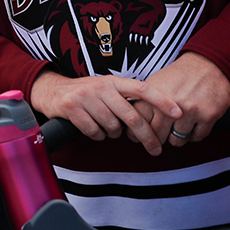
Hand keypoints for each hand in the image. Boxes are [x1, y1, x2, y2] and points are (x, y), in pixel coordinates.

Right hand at [29, 70, 180, 155]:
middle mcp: (101, 86)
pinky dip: (97, 135)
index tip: (178, 112)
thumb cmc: (84, 94)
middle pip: (132, 116)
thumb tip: (151, 120)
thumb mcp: (105, 90)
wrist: (51, 90)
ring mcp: (86, 97)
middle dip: (147, 136)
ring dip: (112, 134)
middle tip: (155, 148)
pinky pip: (94, 131)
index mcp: (113, 81)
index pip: (143, 89)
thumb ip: (125, 100)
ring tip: (106, 128)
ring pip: (112, 127)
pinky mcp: (72, 108)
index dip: (162, 100)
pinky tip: (92, 129)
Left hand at [132, 52, 229, 147]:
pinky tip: (191, 127)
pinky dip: (193, 135)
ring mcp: (190, 111)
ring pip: (177, 140)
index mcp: (153, 96)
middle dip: (156, 140)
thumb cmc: (179, 75)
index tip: (138, 136)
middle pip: (157, 135)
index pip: (139, 121)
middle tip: (158, 138)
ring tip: (176, 130)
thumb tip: (130, 119)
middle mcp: (170, 104)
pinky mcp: (208, 116)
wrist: (207, 65)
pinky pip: (196, 137)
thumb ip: (144, 101)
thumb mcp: (155, 83)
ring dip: (176, 138)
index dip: (136, 132)